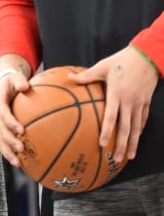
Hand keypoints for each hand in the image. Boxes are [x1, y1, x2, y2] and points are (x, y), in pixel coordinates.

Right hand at [0, 65, 31, 165]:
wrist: (2, 83)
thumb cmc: (12, 80)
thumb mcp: (16, 76)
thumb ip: (20, 80)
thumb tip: (25, 86)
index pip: (2, 113)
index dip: (10, 122)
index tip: (21, 130)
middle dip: (9, 140)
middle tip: (21, 149)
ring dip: (7, 152)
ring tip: (18, 162)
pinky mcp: (0, 129)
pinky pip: (3, 142)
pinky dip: (9, 152)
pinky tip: (20, 162)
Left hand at [73, 46, 160, 164]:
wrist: (146, 57)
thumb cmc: (121, 61)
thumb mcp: (102, 67)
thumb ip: (86, 76)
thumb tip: (69, 77)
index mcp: (116, 94)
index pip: (111, 117)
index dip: (106, 132)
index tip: (102, 144)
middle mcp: (129, 102)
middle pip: (126, 128)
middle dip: (122, 145)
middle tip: (117, 159)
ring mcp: (139, 103)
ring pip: (136, 127)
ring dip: (133, 143)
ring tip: (129, 156)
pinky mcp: (146, 102)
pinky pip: (143, 119)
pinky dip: (139, 130)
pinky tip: (136, 138)